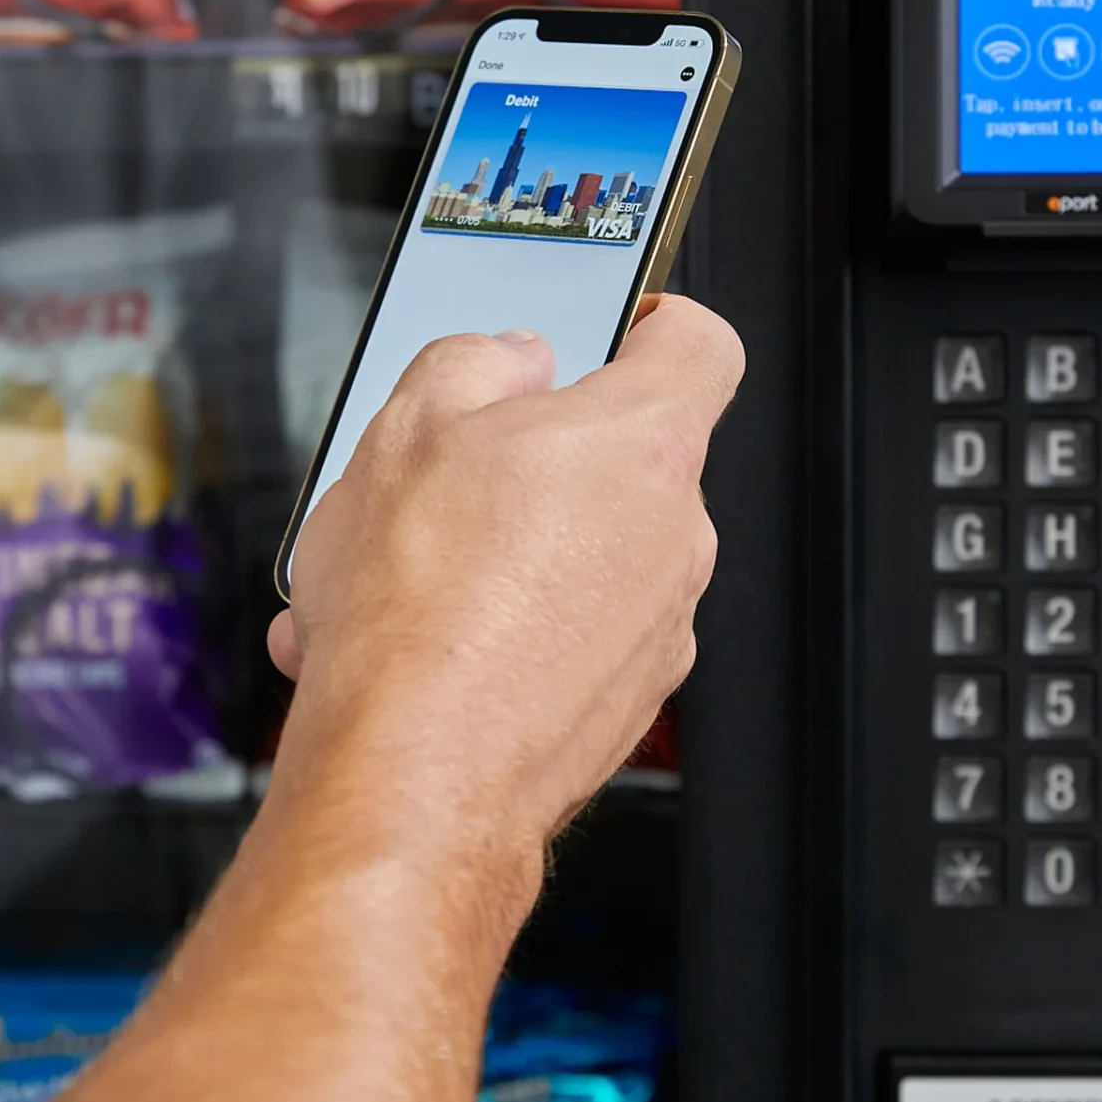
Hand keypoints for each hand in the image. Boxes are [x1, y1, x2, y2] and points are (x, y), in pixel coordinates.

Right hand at [269, 296, 743, 853]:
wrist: (414, 778)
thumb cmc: (419, 618)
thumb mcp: (406, 429)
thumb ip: (473, 361)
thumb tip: (504, 360)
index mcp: (642, 443)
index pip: (698, 343)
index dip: (649, 323)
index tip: (608, 330)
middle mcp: (676, 536)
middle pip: (624, 458)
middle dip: (536, 458)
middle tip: (449, 473)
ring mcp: (659, 627)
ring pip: (585, 554)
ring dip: (503, 554)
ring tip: (403, 578)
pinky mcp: (625, 702)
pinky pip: (568, 633)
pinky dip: (504, 629)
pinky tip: (419, 643)